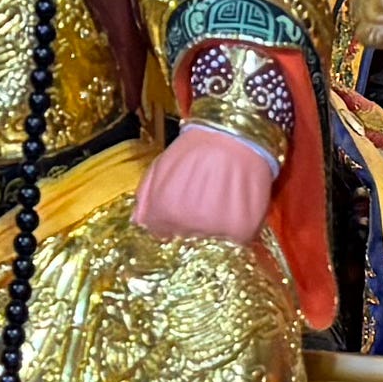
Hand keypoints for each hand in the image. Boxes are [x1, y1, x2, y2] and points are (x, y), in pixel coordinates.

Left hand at [136, 126, 273, 247]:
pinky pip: (237, 244)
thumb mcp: (161, 165)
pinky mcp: (243, 229)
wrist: (234, 135)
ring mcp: (218, 228)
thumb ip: (146, 197)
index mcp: (166, 209)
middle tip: (202, 209)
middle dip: (191, 231)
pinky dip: (236, 232)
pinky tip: (235, 211)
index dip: (170, 228)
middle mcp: (190, 223)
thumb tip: (139, 224)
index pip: (162, 238)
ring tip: (218, 208)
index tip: (179, 218)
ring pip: (211, 247)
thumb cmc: (195, 148)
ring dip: (214, 233)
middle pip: (186, 245)